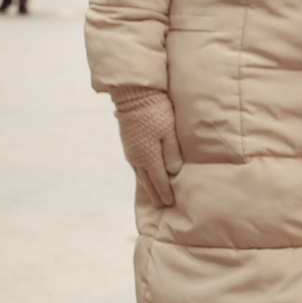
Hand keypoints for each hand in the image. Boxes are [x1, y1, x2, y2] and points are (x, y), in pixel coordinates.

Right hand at [111, 86, 181, 207]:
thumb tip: (173, 173)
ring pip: (140, 175)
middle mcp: (137, 158)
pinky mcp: (128, 145)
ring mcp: (130, 152)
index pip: (159, 181)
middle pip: (148, 182)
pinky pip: (135, 166)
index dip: (165, 193)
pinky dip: (141, 175)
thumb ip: (172, 153)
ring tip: (153, 195)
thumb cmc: (156, 111)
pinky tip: (145, 175)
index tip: (170, 203)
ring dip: (147, 186)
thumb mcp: (169, 131)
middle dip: (155, 195)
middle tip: (162, 206)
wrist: (134, 95)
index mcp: (149, 157)